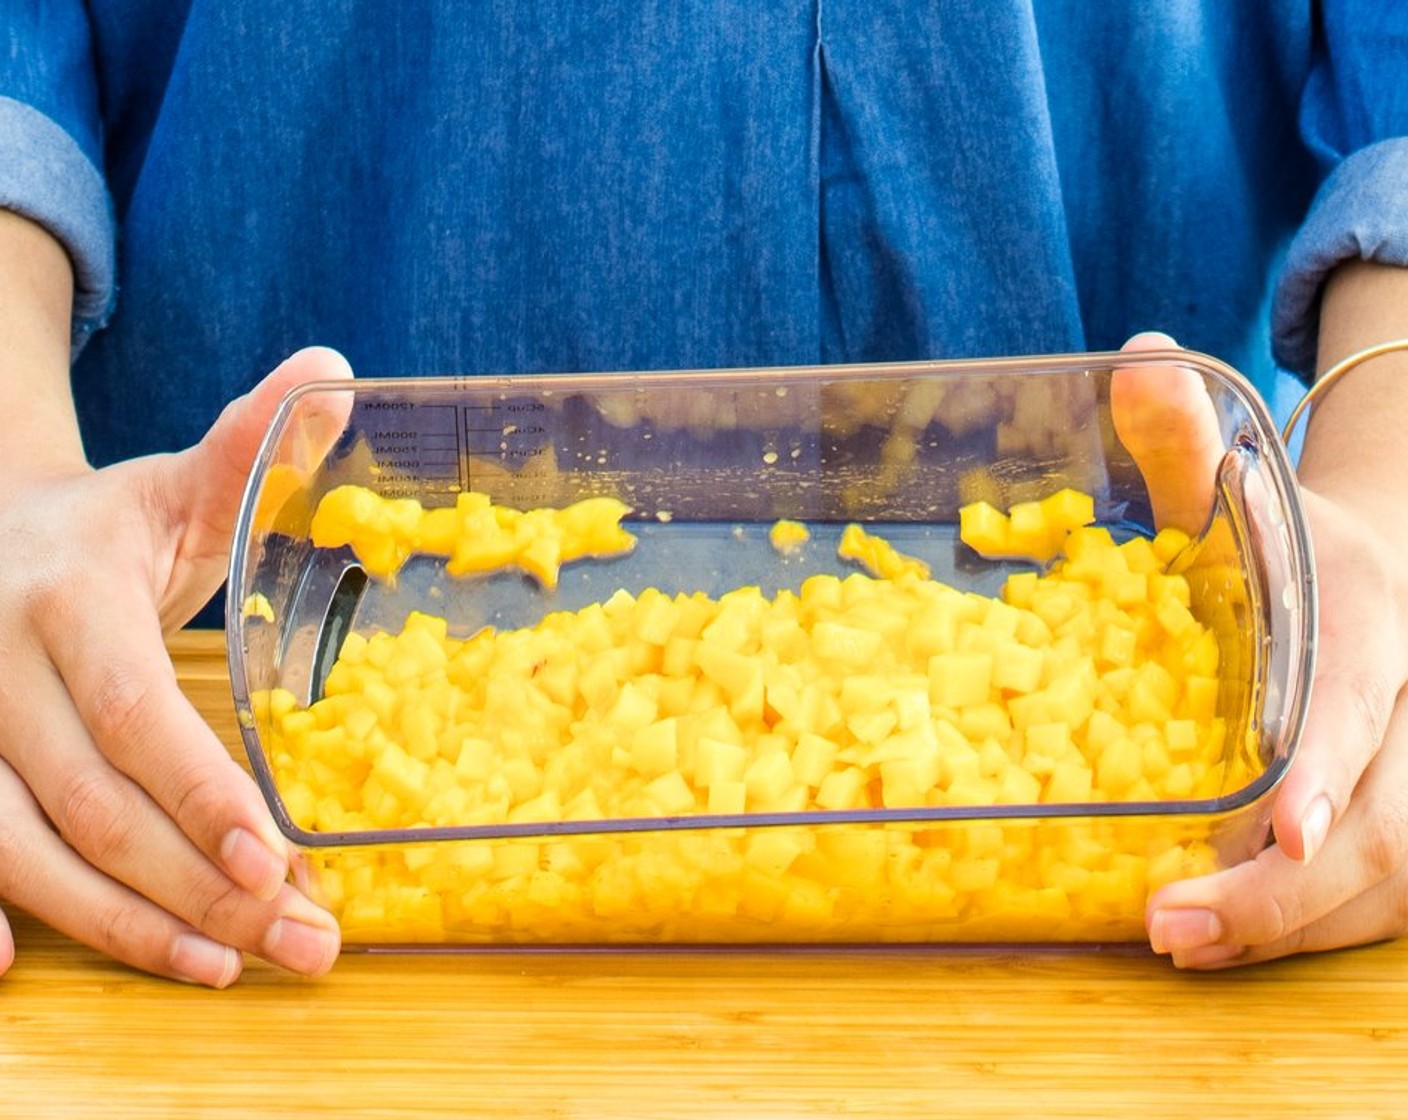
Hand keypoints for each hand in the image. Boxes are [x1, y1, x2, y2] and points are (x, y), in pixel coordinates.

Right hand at [0, 347, 350, 985]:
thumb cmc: (109, 528)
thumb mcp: (178, 484)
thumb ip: (251, 444)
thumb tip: (338, 370)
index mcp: (66, 596)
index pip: (132, 711)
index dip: (198, 793)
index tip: (277, 863)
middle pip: (91, 802)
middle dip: (194, 883)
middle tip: (296, 942)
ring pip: (23, 848)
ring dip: (124, 922)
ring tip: (223, 968)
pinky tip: (29, 973)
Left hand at [1144, 483, 1407, 966]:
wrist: (1375, 568)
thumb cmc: (1291, 538)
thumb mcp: (1242, 486)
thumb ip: (1185, 439)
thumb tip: (1136, 355)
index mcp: (1367, 619)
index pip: (1358, 705)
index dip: (1327, 769)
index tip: (1283, 833)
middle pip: (1384, 819)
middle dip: (1287, 890)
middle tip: (1173, 923)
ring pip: (1392, 874)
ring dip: (1294, 927)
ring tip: (1186, 944)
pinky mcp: (1400, 810)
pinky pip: (1382, 894)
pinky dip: (1310, 927)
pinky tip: (1229, 940)